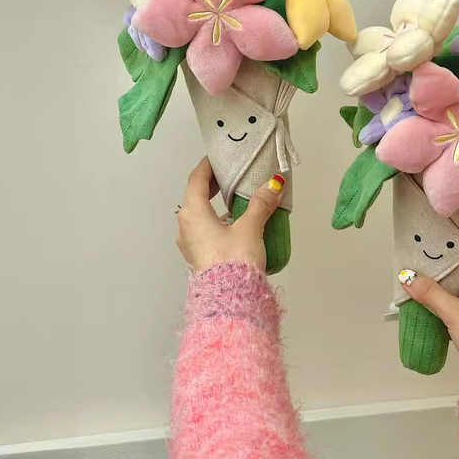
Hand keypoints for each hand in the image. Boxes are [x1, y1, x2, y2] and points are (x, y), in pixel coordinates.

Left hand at [175, 157, 284, 271]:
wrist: (229, 301)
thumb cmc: (233, 261)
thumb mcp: (250, 227)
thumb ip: (261, 203)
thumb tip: (273, 184)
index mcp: (192, 213)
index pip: (196, 179)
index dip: (207, 165)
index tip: (217, 157)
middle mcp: (186, 227)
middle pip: (196, 196)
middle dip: (212, 185)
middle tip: (228, 176)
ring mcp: (190, 244)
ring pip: (200, 215)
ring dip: (215, 205)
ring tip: (236, 201)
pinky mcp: (199, 257)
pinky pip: (205, 231)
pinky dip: (217, 221)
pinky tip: (235, 226)